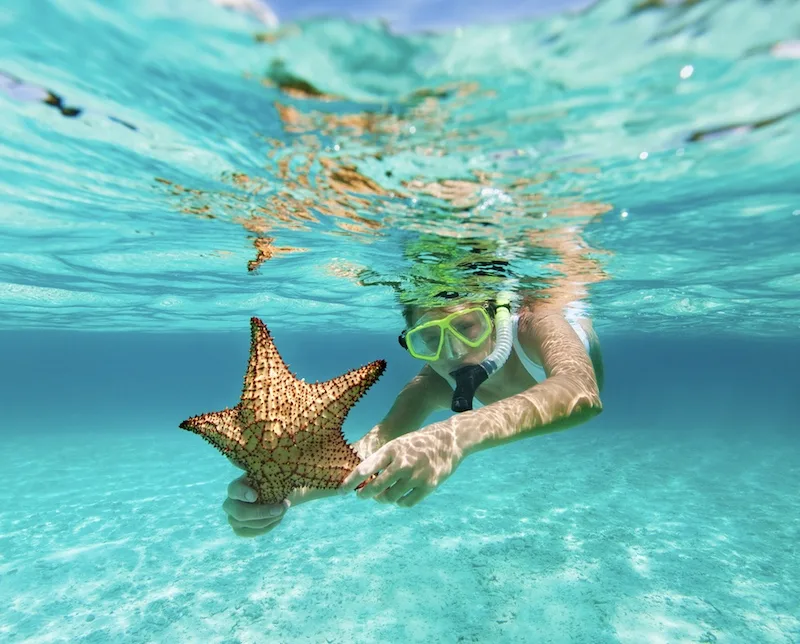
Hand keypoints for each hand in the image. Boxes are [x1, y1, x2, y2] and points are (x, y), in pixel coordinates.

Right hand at [222, 474, 289, 537]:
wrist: (272, 496)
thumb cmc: (269, 483)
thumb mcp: (269, 477)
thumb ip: (270, 475)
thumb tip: (280, 470)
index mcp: (235, 487)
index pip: (234, 490)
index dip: (243, 493)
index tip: (255, 496)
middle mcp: (230, 504)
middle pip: (241, 513)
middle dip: (262, 512)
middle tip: (281, 508)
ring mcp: (233, 519)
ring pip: (251, 524)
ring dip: (271, 519)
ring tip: (284, 509)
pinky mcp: (240, 530)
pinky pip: (255, 532)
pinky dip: (269, 526)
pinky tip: (278, 518)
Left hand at [339, 421, 463, 507]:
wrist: (450, 440)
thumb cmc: (418, 443)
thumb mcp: (397, 445)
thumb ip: (382, 461)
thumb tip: (363, 481)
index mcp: (392, 450)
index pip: (365, 468)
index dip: (350, 482)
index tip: (341, 491)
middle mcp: (403, 463)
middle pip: (375, 488)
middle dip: (364, 494)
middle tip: (361, 495)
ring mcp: (416, 476)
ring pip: (389, 497)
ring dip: (383, 498)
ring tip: (382, 494)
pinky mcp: (428, 486)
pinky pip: (405, 503)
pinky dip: (399, 502)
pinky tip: (398, 496)